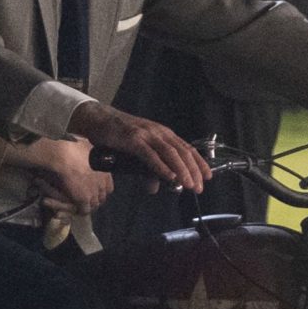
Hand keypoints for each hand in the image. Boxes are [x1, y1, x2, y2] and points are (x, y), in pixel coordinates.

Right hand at [23, 135, 111, 212]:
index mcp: (105, 172)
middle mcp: (102, 183)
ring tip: (80, 205)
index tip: (94, 190)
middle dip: (95, 199)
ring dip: (88, 206)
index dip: (101, 190)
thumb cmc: (74, 147)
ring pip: (94, 205)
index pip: (109, 188)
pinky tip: (75, 209)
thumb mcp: (88, 147)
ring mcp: (94, 192)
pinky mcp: (83, 199)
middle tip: (86, 198)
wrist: (66, 155)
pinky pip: (84, 210)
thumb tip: (87, 147)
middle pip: (102, 198)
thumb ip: (90, 152)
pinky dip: (80, 211)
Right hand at [70, 100, 208, 191]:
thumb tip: (154, 189)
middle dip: (193, 171)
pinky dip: (161, 166)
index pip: (187, 149)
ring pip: (170, 153)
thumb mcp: (138, 153)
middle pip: (182, 152)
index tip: (208, 177)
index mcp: (164, 134)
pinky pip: (151, 155)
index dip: (199, 163)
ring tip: (188, 184)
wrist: (99, 120)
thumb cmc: (120, 136)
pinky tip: (169, 176)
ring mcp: (147, 135)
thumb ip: (148, 170)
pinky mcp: (133, 140)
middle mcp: (159, 133)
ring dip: (181, 170)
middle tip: (199, 188)